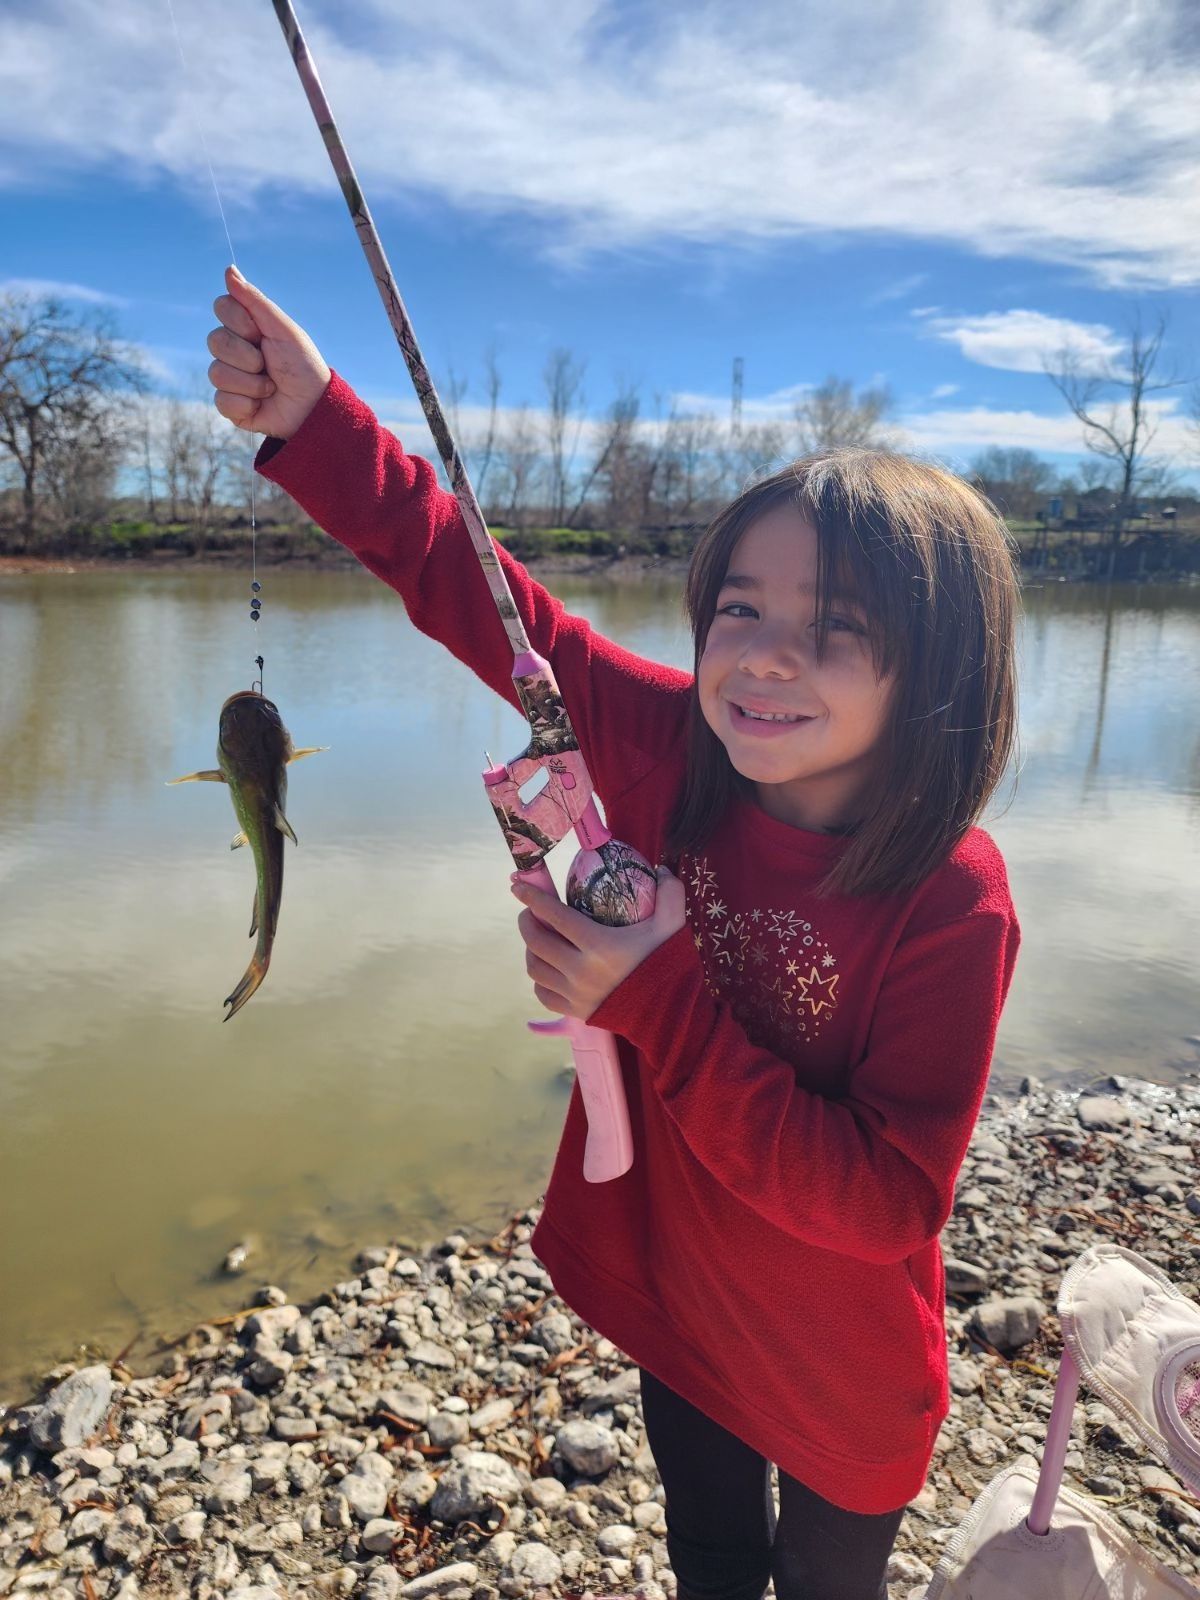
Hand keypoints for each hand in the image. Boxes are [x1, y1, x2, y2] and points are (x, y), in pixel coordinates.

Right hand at [207, 265, 331, 438]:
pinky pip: (221, 400)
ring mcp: (230, 378)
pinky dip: (247, 403)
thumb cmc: (303, 366)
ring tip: (271, 387)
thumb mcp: (283, 329)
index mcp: (246, 328)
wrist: (314, 407)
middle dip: (247, 356)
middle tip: (269, 364)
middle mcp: (233, 350)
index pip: (222, 307)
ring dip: (251, 383)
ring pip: (217, 372)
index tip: (261, 333)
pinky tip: (262, 404)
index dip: (240, 321)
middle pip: (215, 340)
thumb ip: (255, 301)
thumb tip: (229, 269)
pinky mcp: (230, 406)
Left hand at [512, 865, 686, 1021]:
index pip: (556, 916)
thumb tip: (661, 869)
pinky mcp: (575, 1011)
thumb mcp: (673, 926)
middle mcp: (582, 971)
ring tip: (537, 938)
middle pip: (537, 942)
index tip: (518, 887)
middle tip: (529, 911)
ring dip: (530, 950)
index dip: (534, 898)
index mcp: (600, 946)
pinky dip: (539, 979)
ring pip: (535, 969)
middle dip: (527, 922)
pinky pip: (543, 994)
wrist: (669, 1012)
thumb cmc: (667, 964)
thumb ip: (671, 894)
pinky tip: (547, 967)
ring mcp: (576, 994)